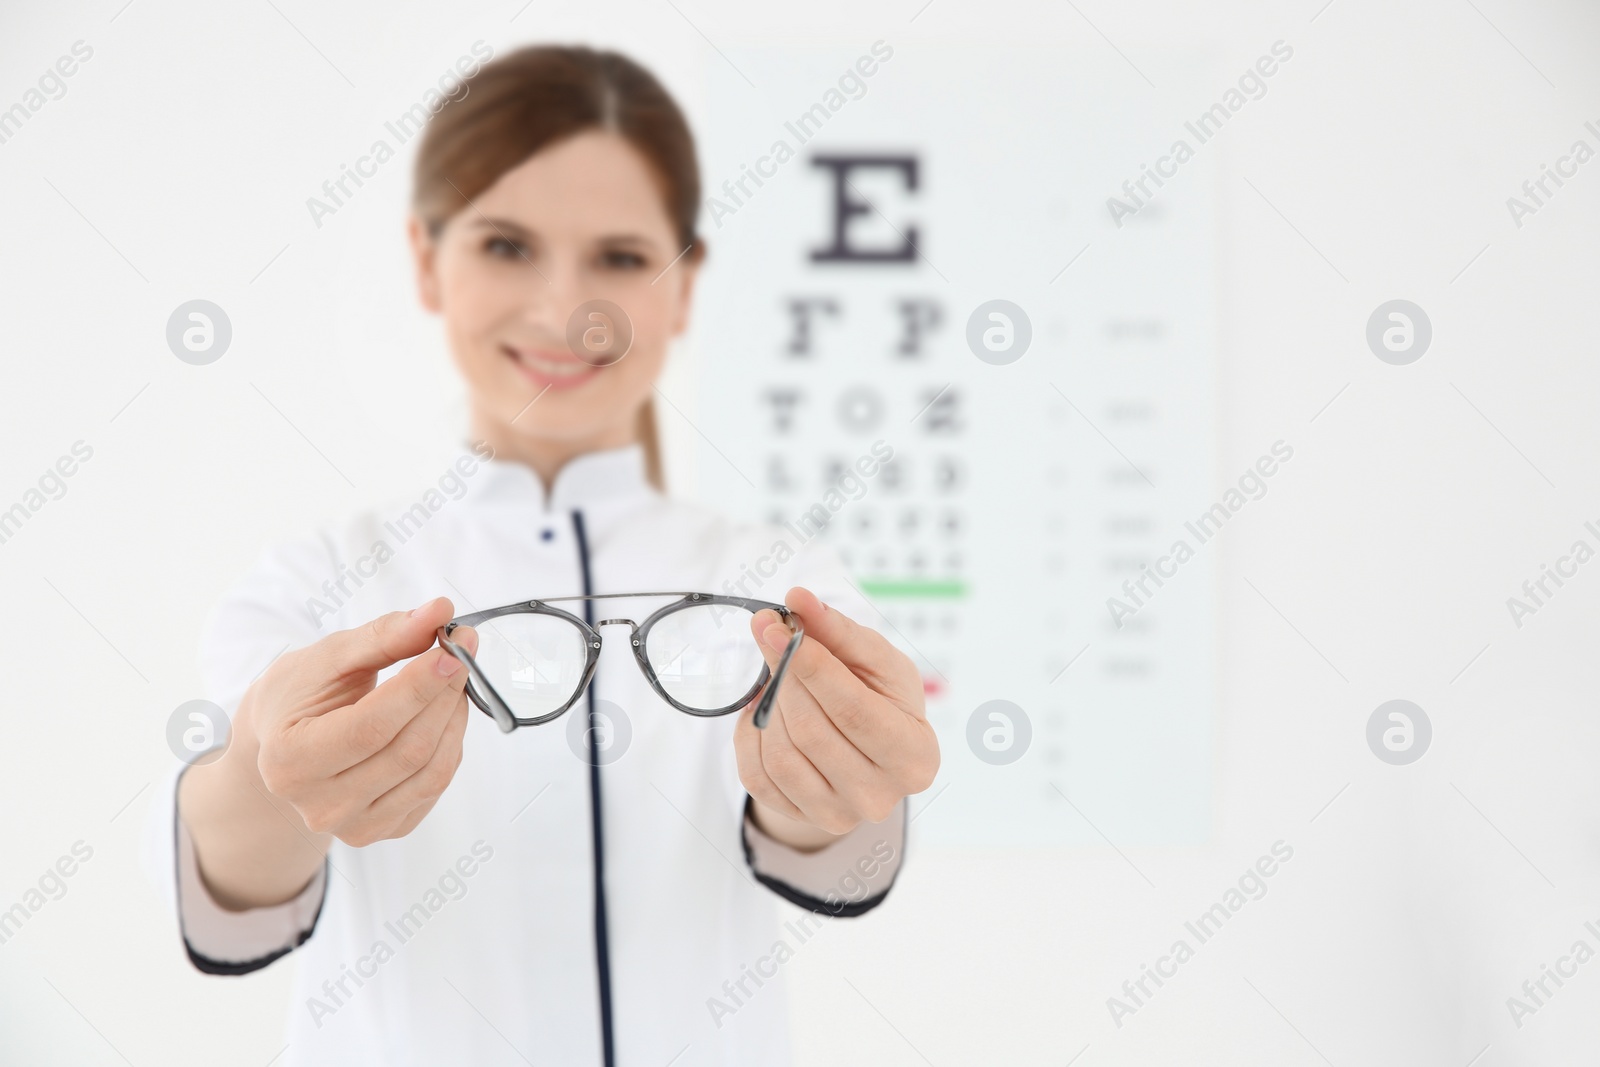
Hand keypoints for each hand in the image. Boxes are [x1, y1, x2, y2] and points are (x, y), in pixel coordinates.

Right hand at [237, 597, 478, 847]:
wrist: (283, 746)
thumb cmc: (300, 696)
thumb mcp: (327, 658)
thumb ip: (382, 636)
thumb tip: (438, 612)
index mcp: (289, 760)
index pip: (370, 727)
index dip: (419, 687)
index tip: (452, 647)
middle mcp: (319, 805)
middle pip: (407, 751)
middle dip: (445, 693)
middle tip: (463, 649)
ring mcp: (355, 826)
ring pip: (431, 772)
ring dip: (455, 717)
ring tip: (455, 679)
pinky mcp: (386, 829)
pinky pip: (436, 786)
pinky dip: (450, 743)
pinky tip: (442, 713)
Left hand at [734, 587, 938, 843]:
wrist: (868, 751)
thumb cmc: (880, 698)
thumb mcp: (875, 660)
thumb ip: (838, 630)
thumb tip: (797, 598)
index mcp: (914, 755)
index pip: (852, 709)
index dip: (811, 666)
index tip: (779, 627)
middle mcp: (879, 796)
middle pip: (812, 730)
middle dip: (784, 676)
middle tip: (769, 635)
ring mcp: (838, 815)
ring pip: (780, 753)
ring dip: (768, 704)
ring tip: (776, 676)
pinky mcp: (799, 817)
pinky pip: (756, 774)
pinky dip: (751, 734)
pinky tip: (765, 711)